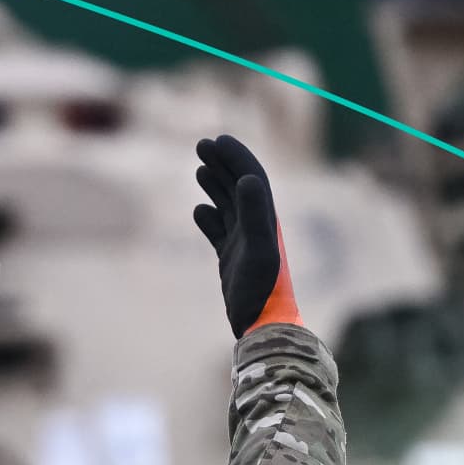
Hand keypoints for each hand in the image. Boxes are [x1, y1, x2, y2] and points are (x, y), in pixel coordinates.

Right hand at [193, 134, 300, 338]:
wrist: (262, 324)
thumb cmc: (262, 290)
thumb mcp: (258, 250)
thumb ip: (254, 214)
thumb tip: (246, 179)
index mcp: (265, 219)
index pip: (251, 178)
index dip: (236, 157)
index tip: (216, 139)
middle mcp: (256, 226)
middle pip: (239, 186)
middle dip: (223, 163)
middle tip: (201, 145)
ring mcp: (243, 242)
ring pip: (228, 205)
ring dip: (216, 185)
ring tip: (200, 168)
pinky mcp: (232, 258)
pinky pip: (219, 231)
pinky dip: (208, 218)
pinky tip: (198, 211)